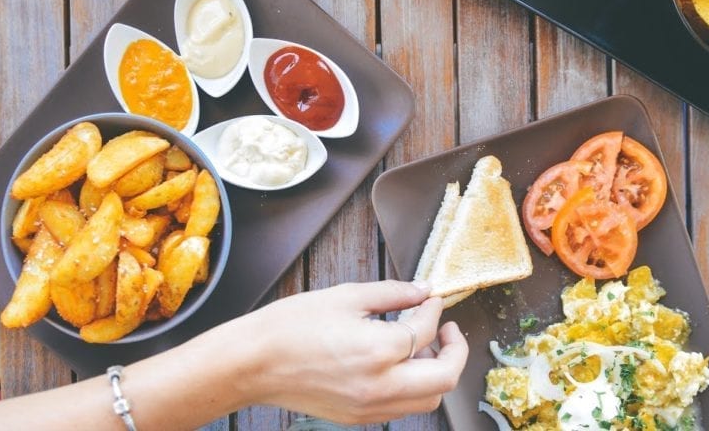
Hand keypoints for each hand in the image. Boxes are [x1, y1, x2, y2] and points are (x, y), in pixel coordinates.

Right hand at [240, 280, 467, 423]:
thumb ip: (392, 294)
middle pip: (444, 377)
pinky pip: (402, 408)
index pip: (425, 331)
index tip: (431, 299)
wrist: (253, 363)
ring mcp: (370, 407)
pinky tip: (399, 365)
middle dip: (455, 350)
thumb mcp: (345, 297)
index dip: (433, 310)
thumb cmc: (290, 327)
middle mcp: (380, 386)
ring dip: (436, 373)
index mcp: (378, 350)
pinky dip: (412, 388)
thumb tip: (422, 291)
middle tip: (447, 330)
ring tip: (423, 348)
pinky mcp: (358, 418)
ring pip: (428, 400)